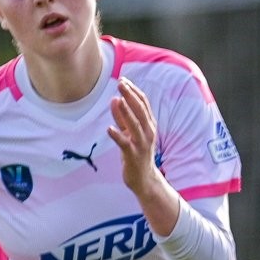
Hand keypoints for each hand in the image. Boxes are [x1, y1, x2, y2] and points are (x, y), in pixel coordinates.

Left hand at [107, 77, 160, 199]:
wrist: (144, 179)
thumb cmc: (136, 153)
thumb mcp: (129, 132)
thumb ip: (122, 117)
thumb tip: (115, 99)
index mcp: (149, 125)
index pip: (143, 104)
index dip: (134, 91)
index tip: (123, 80)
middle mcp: (148, 132)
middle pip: (140, 110)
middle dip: (130, 96)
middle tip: (121, 83)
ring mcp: (141, 144)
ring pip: (134, 125)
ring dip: (125, 112)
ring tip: (117, 99)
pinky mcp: (133, 155)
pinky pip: (124, 144)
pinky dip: (117, 135)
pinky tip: (109, 129)